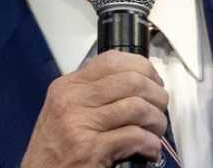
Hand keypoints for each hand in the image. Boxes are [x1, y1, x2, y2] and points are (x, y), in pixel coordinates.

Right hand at [21, 51, 168, 167]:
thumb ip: (90, 94)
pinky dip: (150, 144)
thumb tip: (131, 82)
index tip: (153, 80)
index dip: (142, 67)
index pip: (112, 60)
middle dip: (156, 95)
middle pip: (131, 81)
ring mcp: (80, 124)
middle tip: (160, 108)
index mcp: (67, 87)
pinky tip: (148, 150)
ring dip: (156, 121)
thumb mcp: (63, 112)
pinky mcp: (91, 149)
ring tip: (155, 131)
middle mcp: (71, 101)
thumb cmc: (52, 153)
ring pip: (138, 107)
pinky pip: (135, 136)